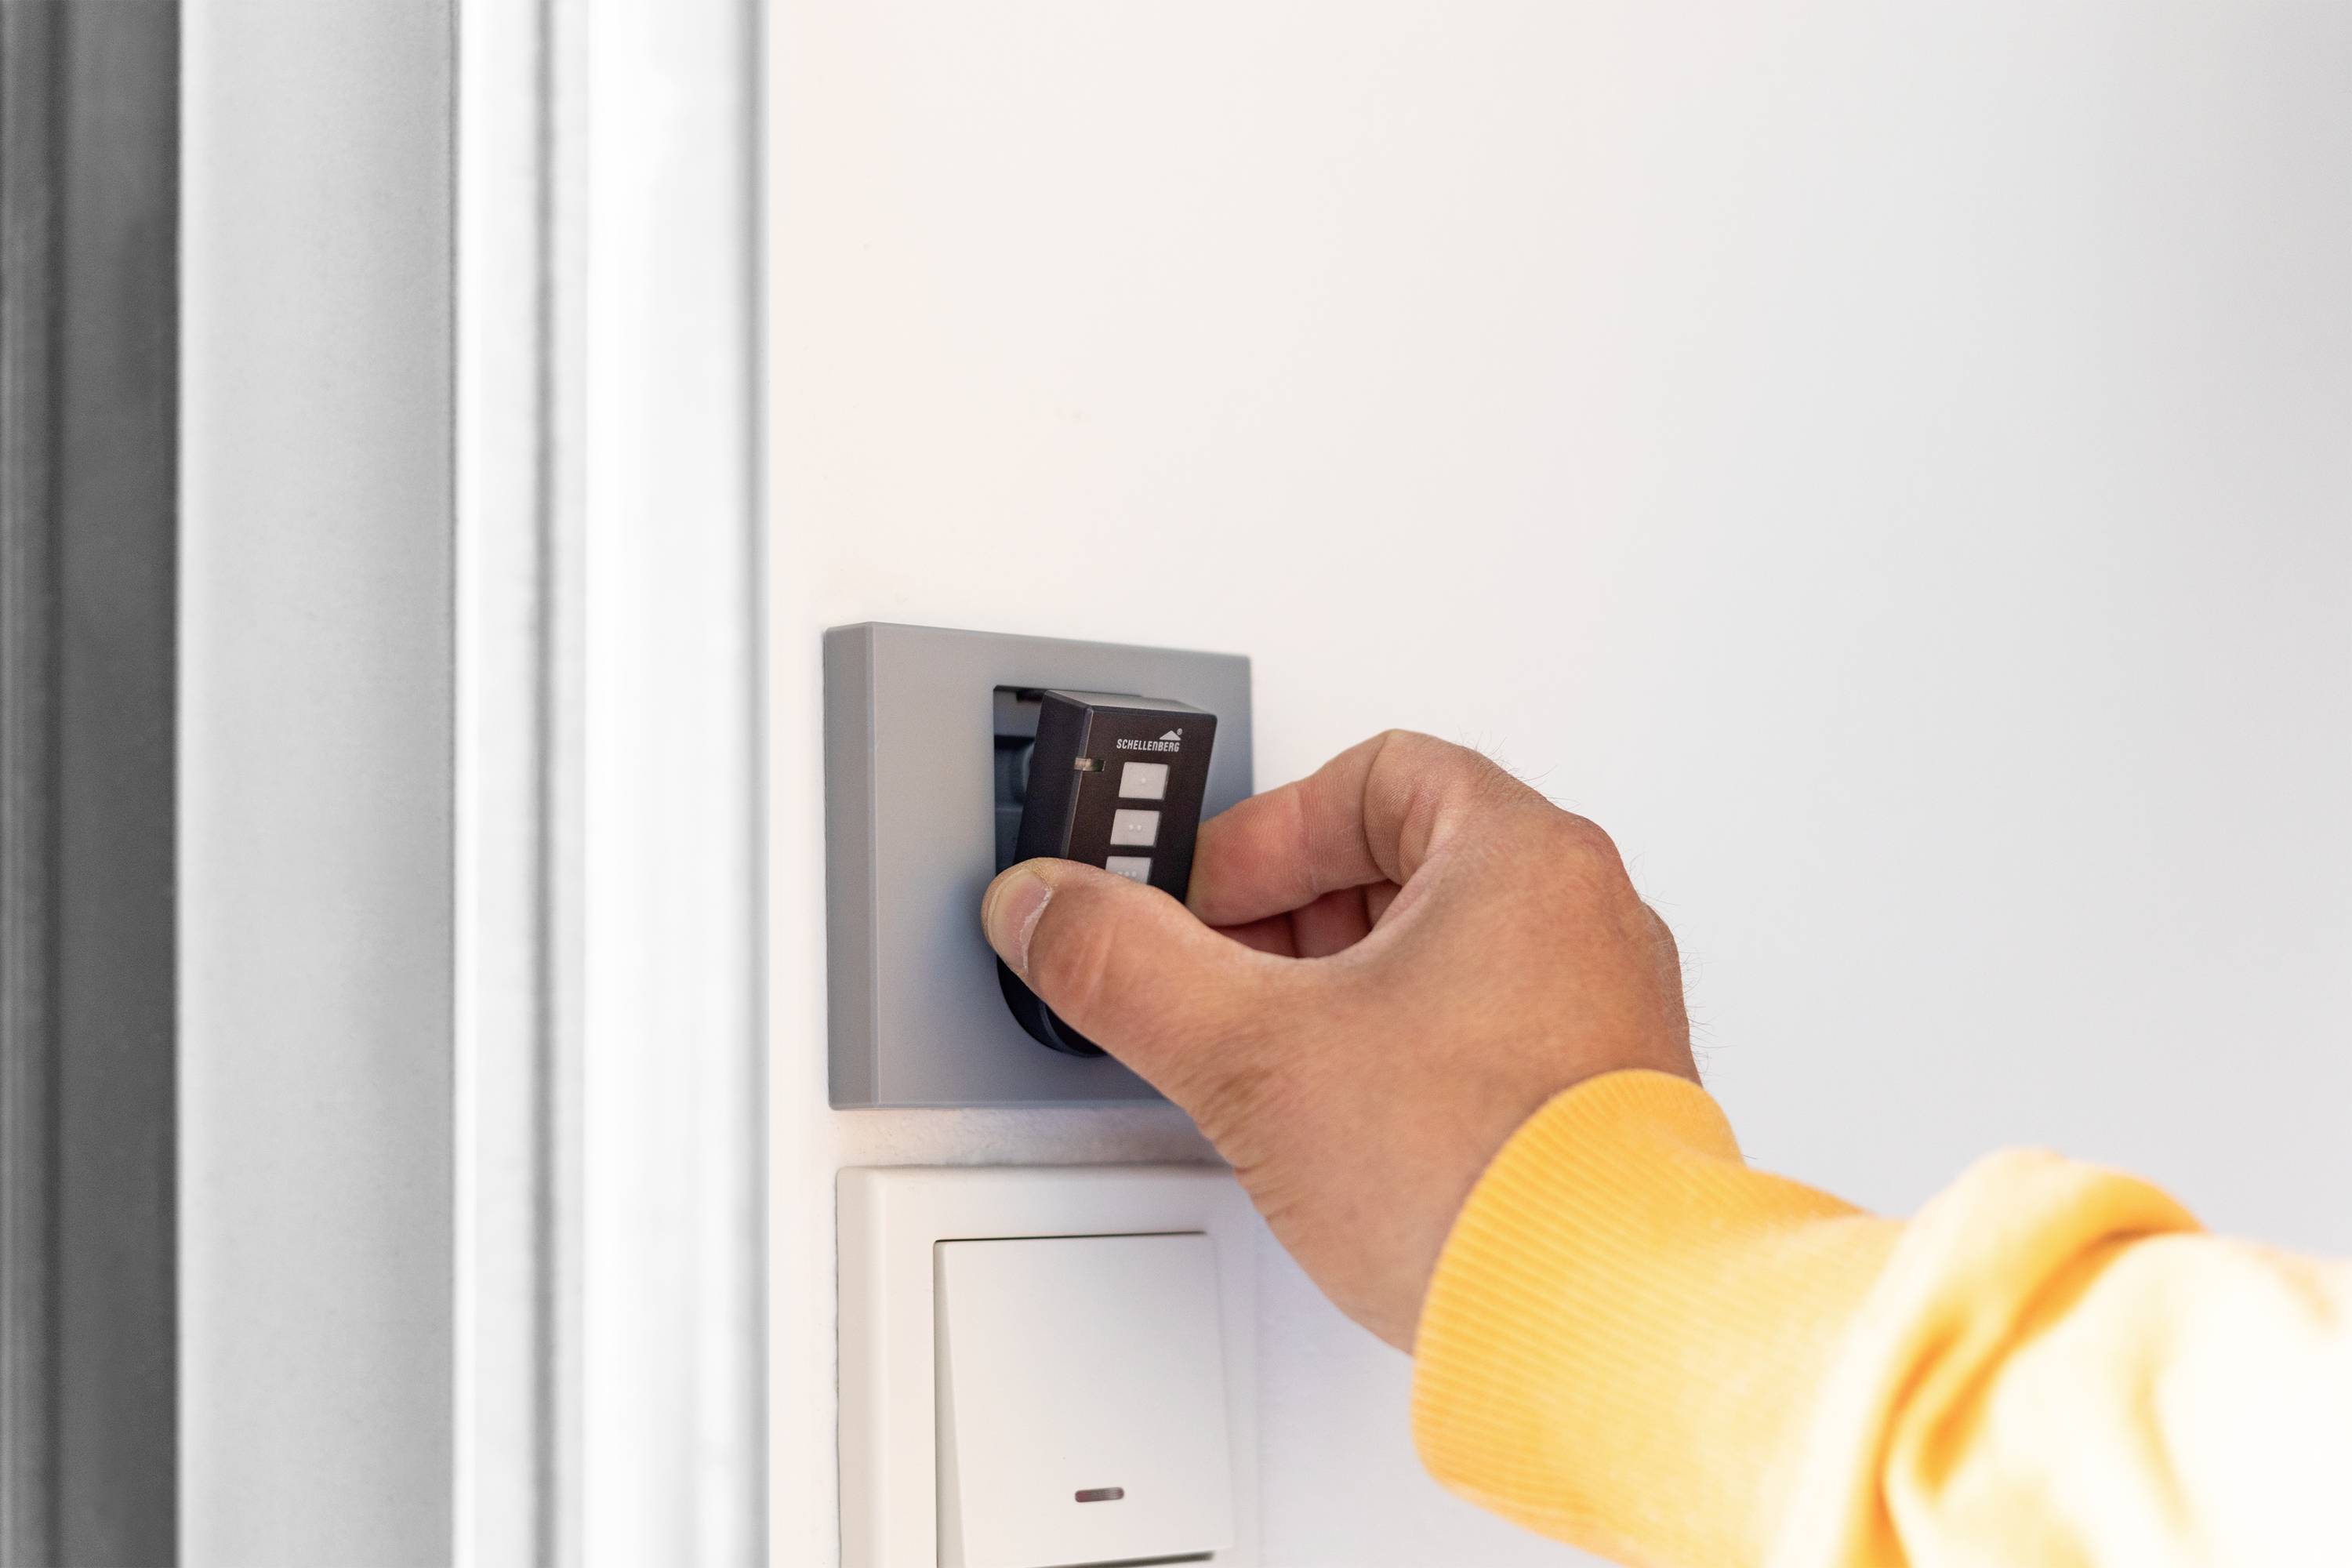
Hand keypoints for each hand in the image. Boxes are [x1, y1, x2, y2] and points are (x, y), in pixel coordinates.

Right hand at [980, 730, 1696, 1350]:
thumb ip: (1128, 966)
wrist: (1602, 1332)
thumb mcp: (1253, 1053)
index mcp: (1524, 857)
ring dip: (1343, 989)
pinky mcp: (1602, 1103)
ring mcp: (1605, 1014)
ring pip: (1446, 953)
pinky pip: (1485, 1034)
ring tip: (1279, 1061)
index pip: (1370, 775)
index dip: (1264, 833)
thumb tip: (1050, 910)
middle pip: (1407, 861)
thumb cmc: (1487, 1180)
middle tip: (1224, 976)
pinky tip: (1354, 1128)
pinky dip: (1405, 1055)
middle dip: (1291, 916)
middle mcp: (1586, 920)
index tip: (1208, 900)